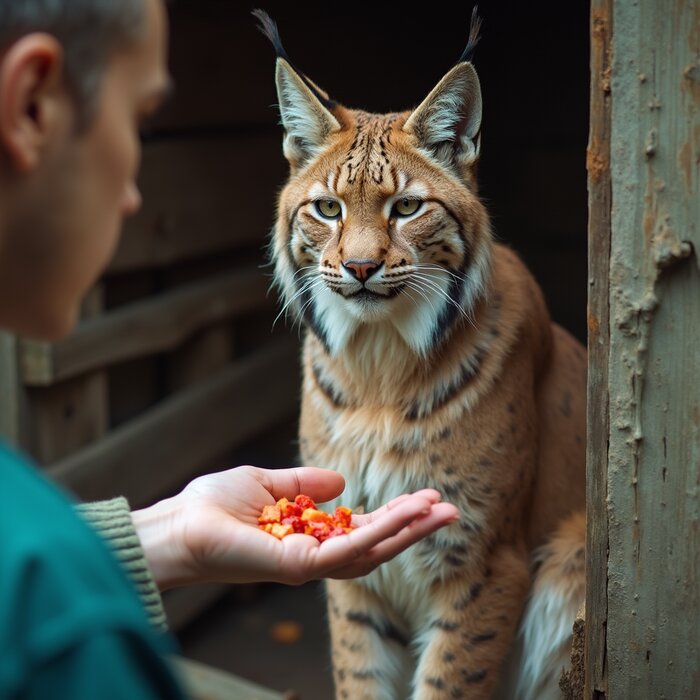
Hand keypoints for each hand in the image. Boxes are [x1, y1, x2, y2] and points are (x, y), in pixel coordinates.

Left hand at [131, 466, 458, 588]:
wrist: (180, 525)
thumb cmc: (213, 506)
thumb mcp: (266, 484)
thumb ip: (303, 485)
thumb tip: (340, 481)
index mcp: (309, 535)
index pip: (362, 528)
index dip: (394, 515)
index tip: (425, 498)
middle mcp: (314, 554)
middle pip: (375, 544)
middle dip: (413, 527)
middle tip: (450, 509)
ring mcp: (309, 565)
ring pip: (371, 551)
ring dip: (407, 530)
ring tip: (439, 511)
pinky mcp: (300, 567)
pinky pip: (349, 551)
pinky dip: (380, 533)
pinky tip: (406, 517)